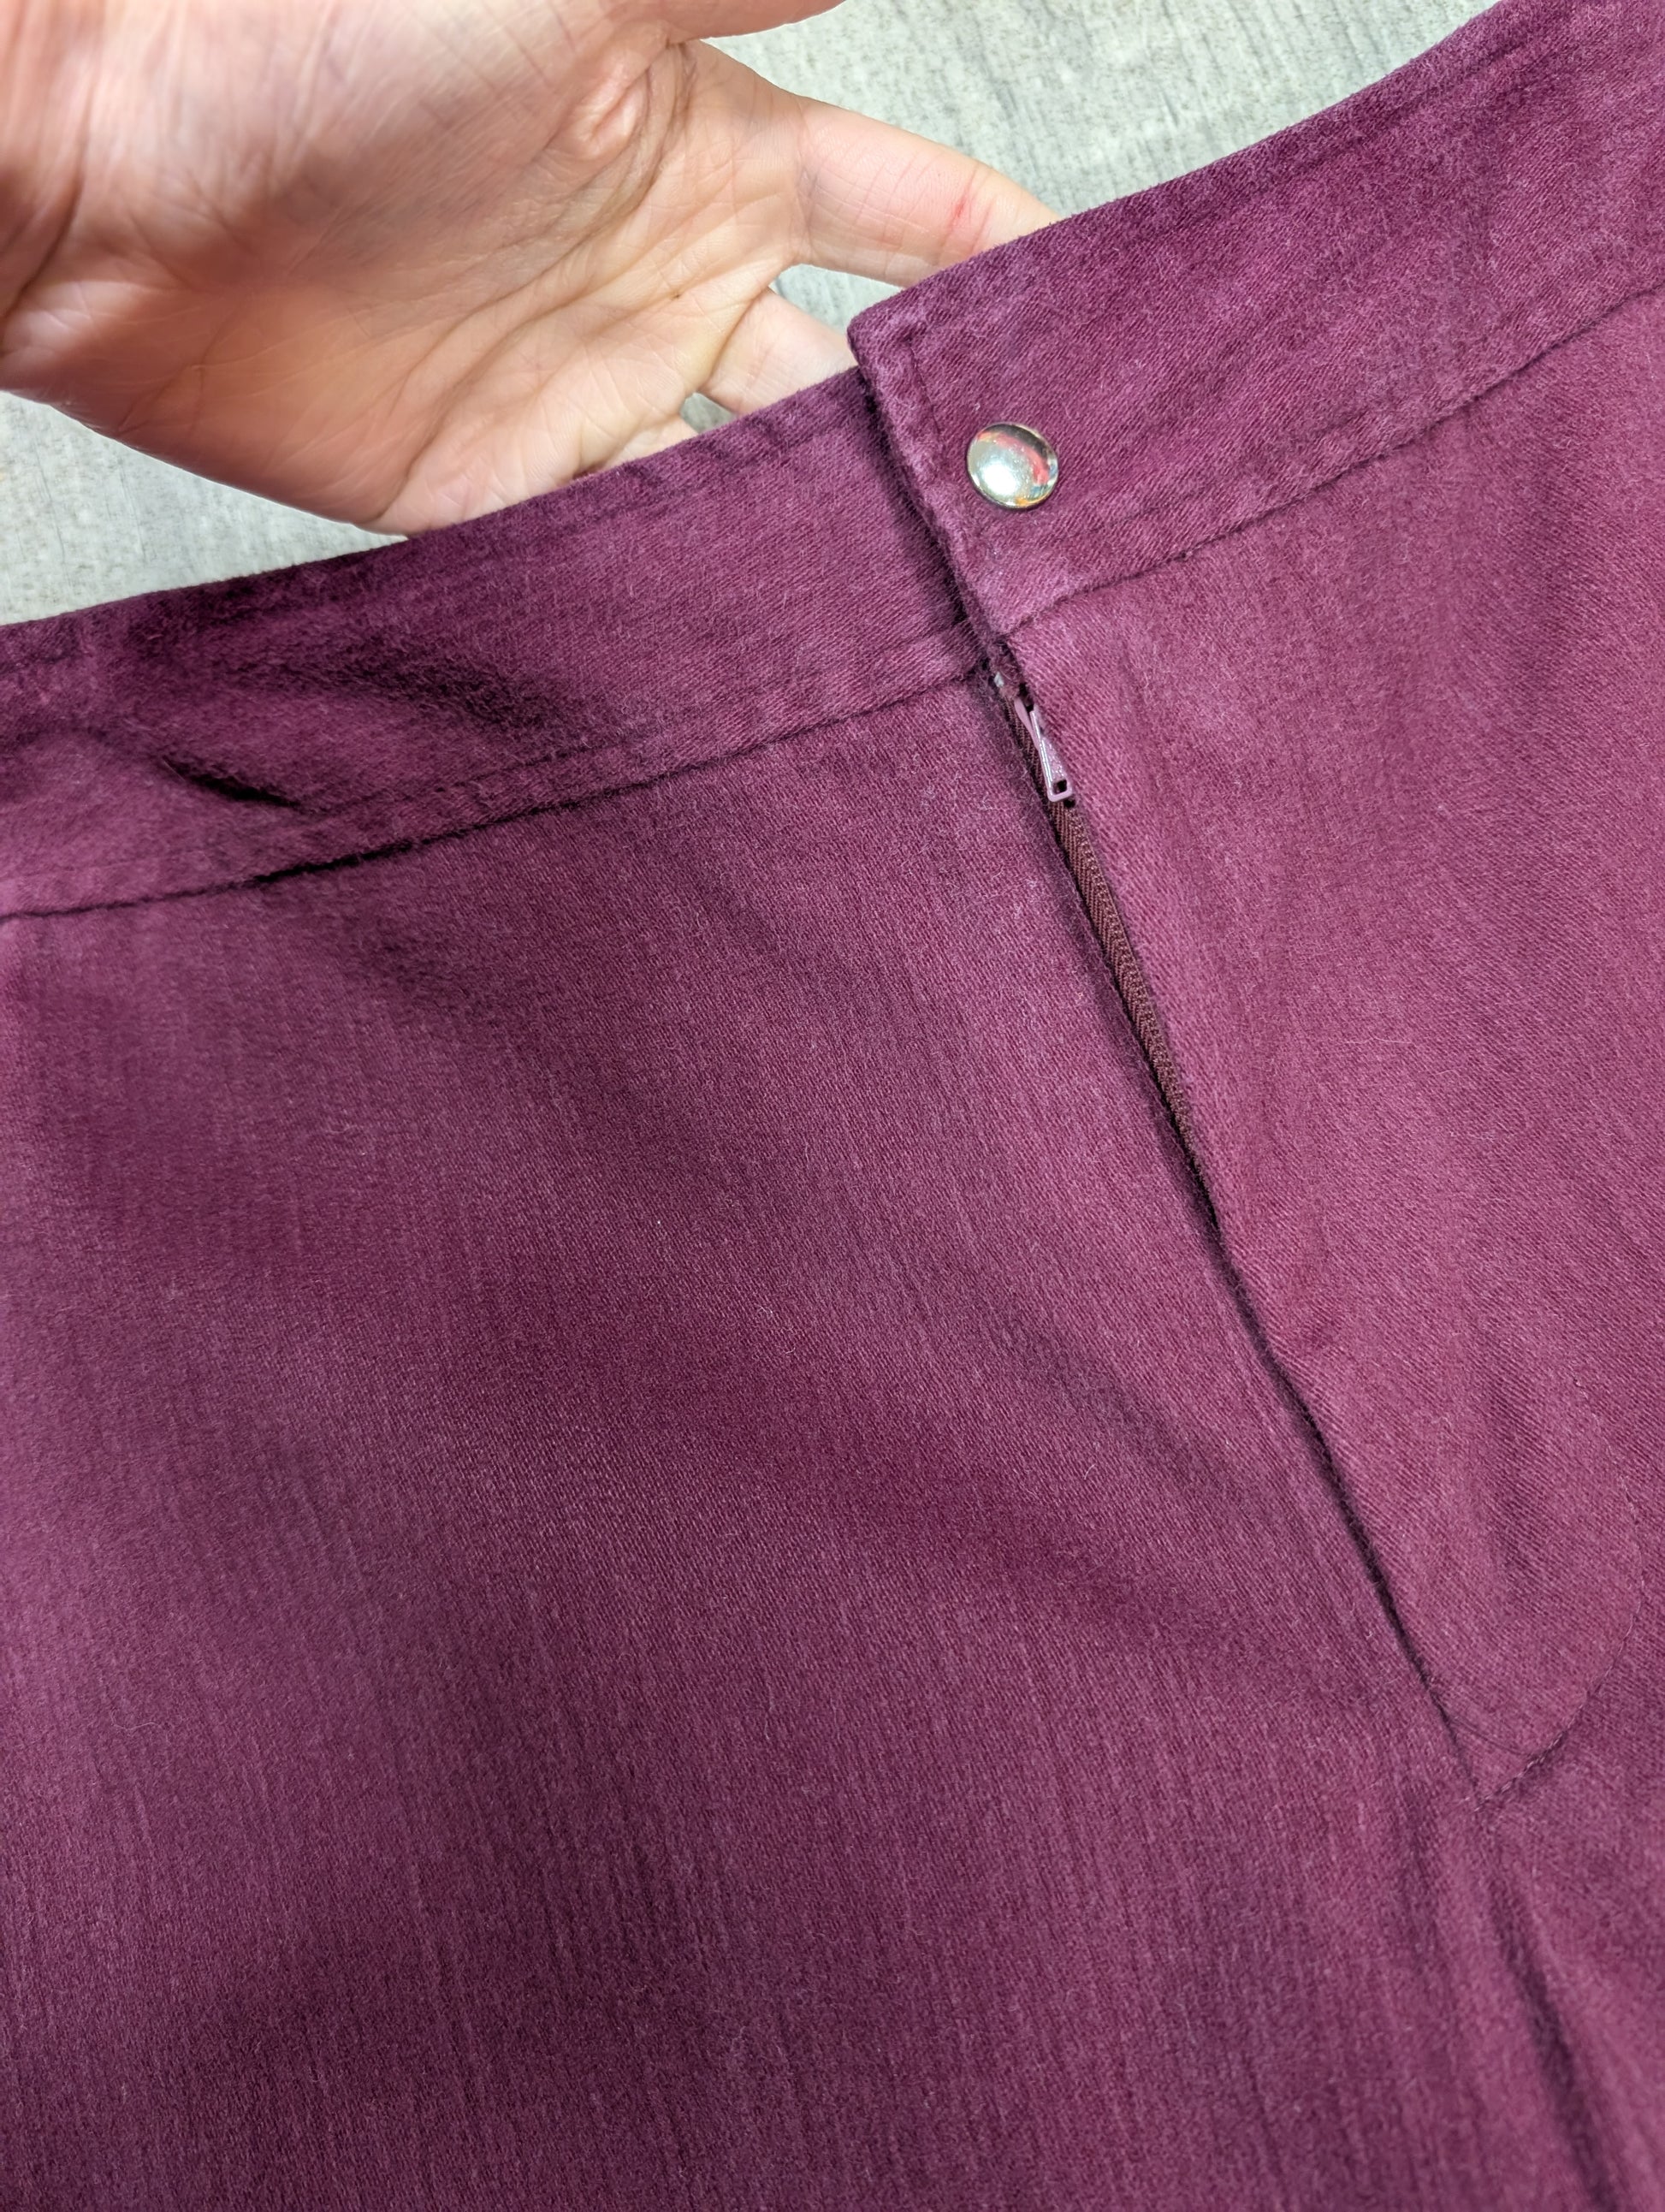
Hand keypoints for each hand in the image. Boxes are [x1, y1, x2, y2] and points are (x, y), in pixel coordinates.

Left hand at [0, 0, 1054, 531]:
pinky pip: (643, 558)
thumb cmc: (318, 31)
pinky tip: (798, 635)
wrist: (113, 171)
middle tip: (1043, 513)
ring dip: (844, 532)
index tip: (1094, 318)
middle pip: (849, 376)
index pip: (905, 213)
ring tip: (949, 604)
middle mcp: (664, 278)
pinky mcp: (507, 495)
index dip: (1002, 257)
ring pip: (763, 482)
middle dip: (941, 432)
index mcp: (709, 145)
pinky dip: (716, 589)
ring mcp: (590, 394)